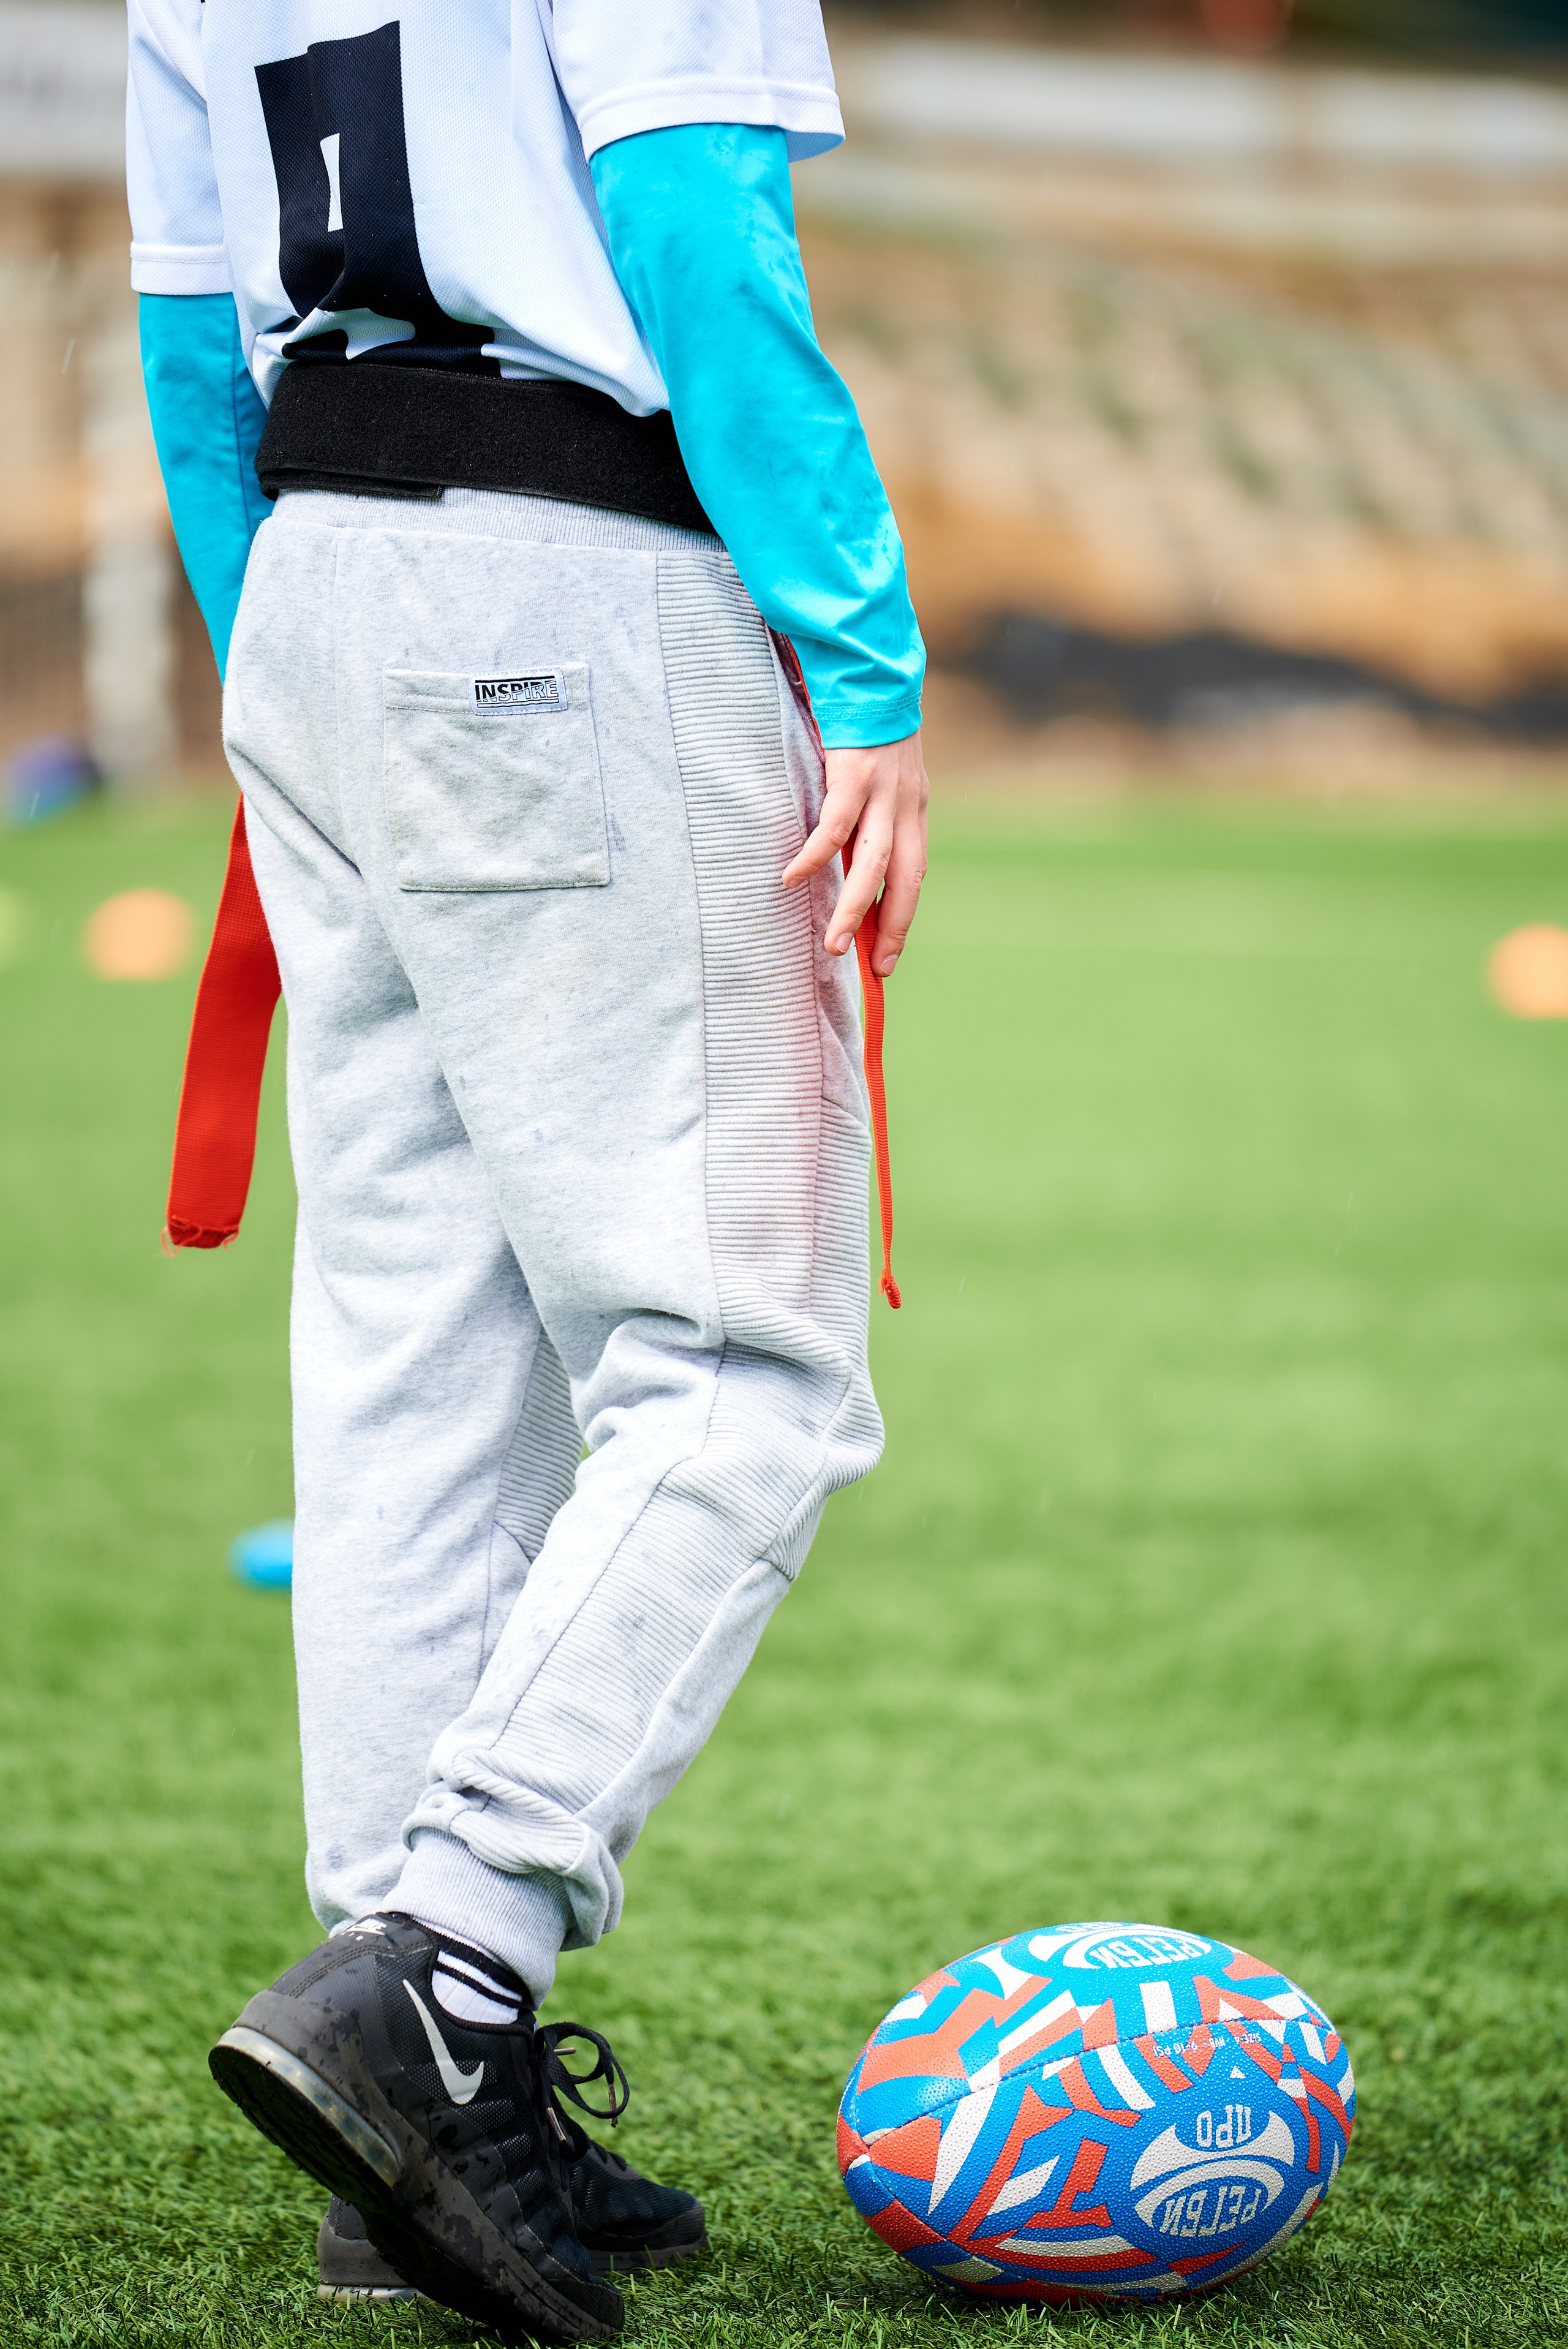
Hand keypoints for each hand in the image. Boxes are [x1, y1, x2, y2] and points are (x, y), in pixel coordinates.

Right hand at [781, 729, 928, 977]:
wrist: (868, 666)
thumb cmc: (864, 723)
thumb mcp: (882, 773)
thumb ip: (872, 813)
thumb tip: (848, 858)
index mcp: (914, 809)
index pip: (912, 876)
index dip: (899, 918)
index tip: (885, 957)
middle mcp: (906, 805)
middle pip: (904, 879)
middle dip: (889, 927)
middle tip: (873, 967)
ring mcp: (883, 790)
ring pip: (873, 864)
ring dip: (852, 908)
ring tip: (833, 944)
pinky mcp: (853, 773)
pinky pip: (834, 827)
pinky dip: (814, 856)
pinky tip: (792, 878)